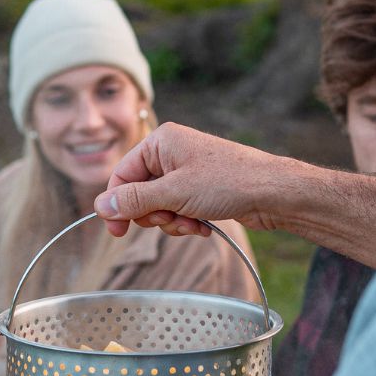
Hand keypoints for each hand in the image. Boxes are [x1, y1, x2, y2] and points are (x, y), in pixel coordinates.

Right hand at [94, 122, 284, 238]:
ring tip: (192, 224)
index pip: (122, 175)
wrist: (273, 192)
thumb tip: (102, 206)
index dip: (117, 205)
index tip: (117, 233)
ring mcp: (186, 173)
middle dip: (153, 215)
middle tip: (172, 219)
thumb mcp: (174, 193)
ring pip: (159, 207)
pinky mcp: (199, 191)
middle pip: (139, 193)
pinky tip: (203, 226)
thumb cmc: (228, 182)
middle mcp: (171, 154)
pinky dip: (187, 223)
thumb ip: (135, 200)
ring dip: (172, 223)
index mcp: (160, 143)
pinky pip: (178, 211)